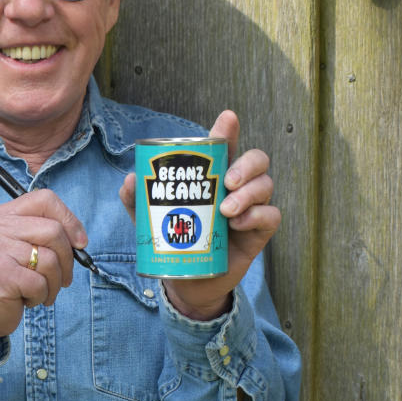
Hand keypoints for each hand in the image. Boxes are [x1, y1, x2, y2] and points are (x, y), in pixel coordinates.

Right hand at [0, 190, 88, 352]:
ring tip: (42, 292)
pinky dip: (42, 296)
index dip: (70, 219)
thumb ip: (45, 235)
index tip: (80, 243)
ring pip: (50, 260)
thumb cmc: (9, 278)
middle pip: (54, 231)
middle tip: (63, 279)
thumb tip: (80, 240)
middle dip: (68, 260)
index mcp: (4, 214)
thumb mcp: (22, 248)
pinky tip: (28, 299)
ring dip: (54, 284)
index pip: (45, 199)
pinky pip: (40, 283)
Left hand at [119, 110, 280, 319]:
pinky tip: (238, 224)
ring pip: (266, 185)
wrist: (187, 282)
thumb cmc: (174, 241)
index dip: (228, 131)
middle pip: (257, 160)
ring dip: (249, 193)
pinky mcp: (258, 232)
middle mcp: (238, 187)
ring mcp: (251, 208)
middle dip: (246, 164)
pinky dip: (257, 216)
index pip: (226, 147)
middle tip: (227, 181)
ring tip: (226, 209)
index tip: (227, 119)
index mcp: (214, 176)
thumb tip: (130, 179)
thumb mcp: (150, 220)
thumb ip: (137, 200)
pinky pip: (271, 216)